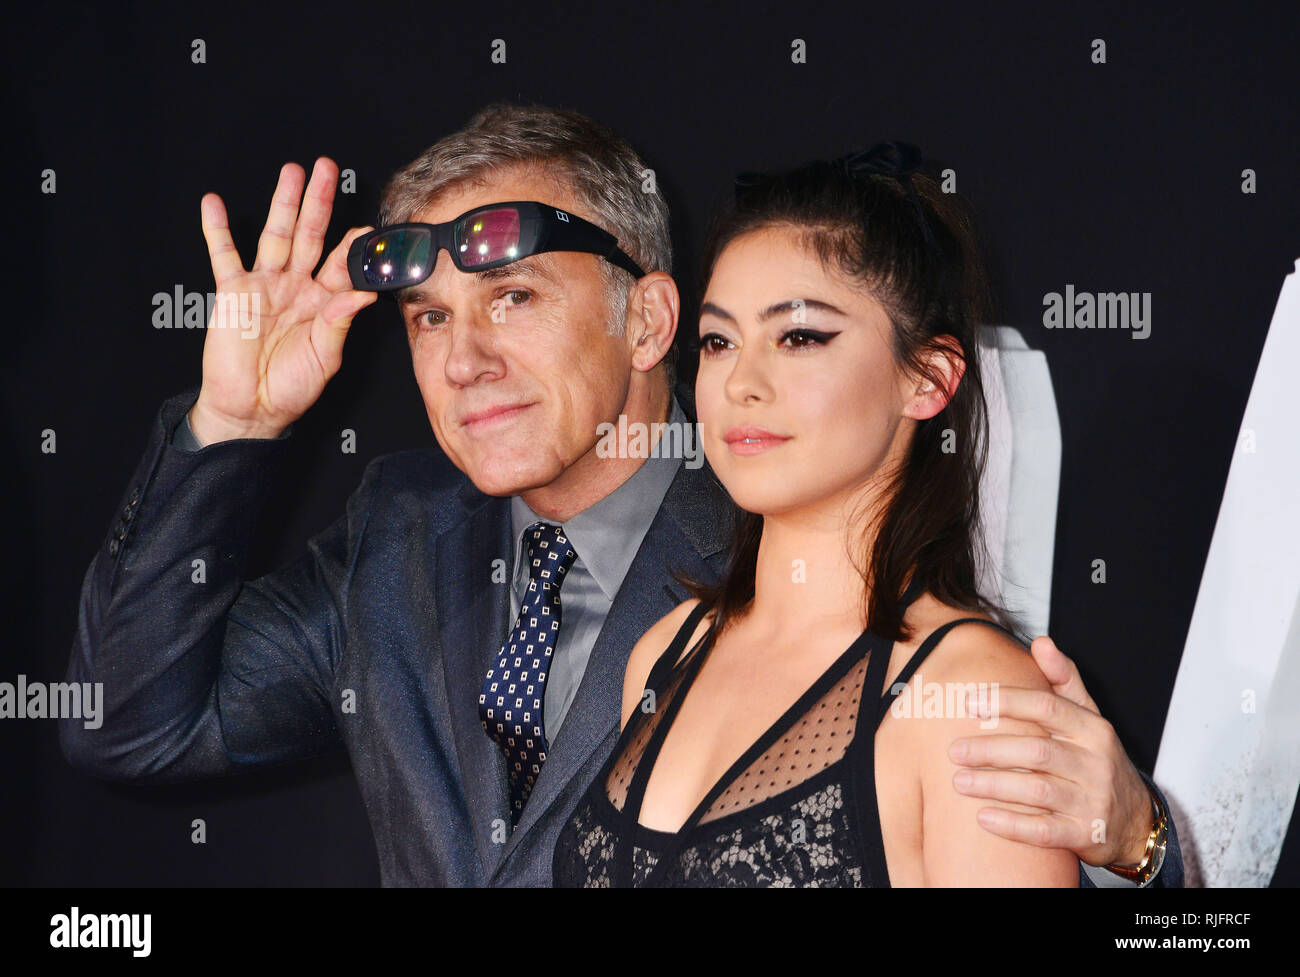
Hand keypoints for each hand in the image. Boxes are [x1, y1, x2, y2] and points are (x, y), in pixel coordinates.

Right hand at [190, 157, 377, 444]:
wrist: (252, 409)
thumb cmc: (292, 388)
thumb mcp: (325, 358)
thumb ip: (339, 322)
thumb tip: (363, 294)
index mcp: (324, 303)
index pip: (341, 266)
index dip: (353, 246)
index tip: (367, 227)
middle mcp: (296, 288)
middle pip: (310, 236)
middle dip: (318, 203)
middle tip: (327, 169)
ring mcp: (265, 286)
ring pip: (275, 236)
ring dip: (283, 203)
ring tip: (291, 172)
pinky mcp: (233, 292)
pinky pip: (224, 255)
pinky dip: (217, 230)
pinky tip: (214, 203)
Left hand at [947, 634, 1155, 867]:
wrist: (1136, 822)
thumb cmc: (1098, 761)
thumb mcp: (1089, 719)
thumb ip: (1065, 680)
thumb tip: (1041, 641)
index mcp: (1093, 729)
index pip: (1047, 707)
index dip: (1007, 702)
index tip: (968, 702)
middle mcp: (1095, 763)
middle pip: (1036, 751)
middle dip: (990, 749)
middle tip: (952, 750)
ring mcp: (1092, 801)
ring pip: (1037, 791)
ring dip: (993, 786)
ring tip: (958, 781)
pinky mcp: (1086, 836)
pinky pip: (1045, 832)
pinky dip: (1012, 825)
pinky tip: (982, 818)